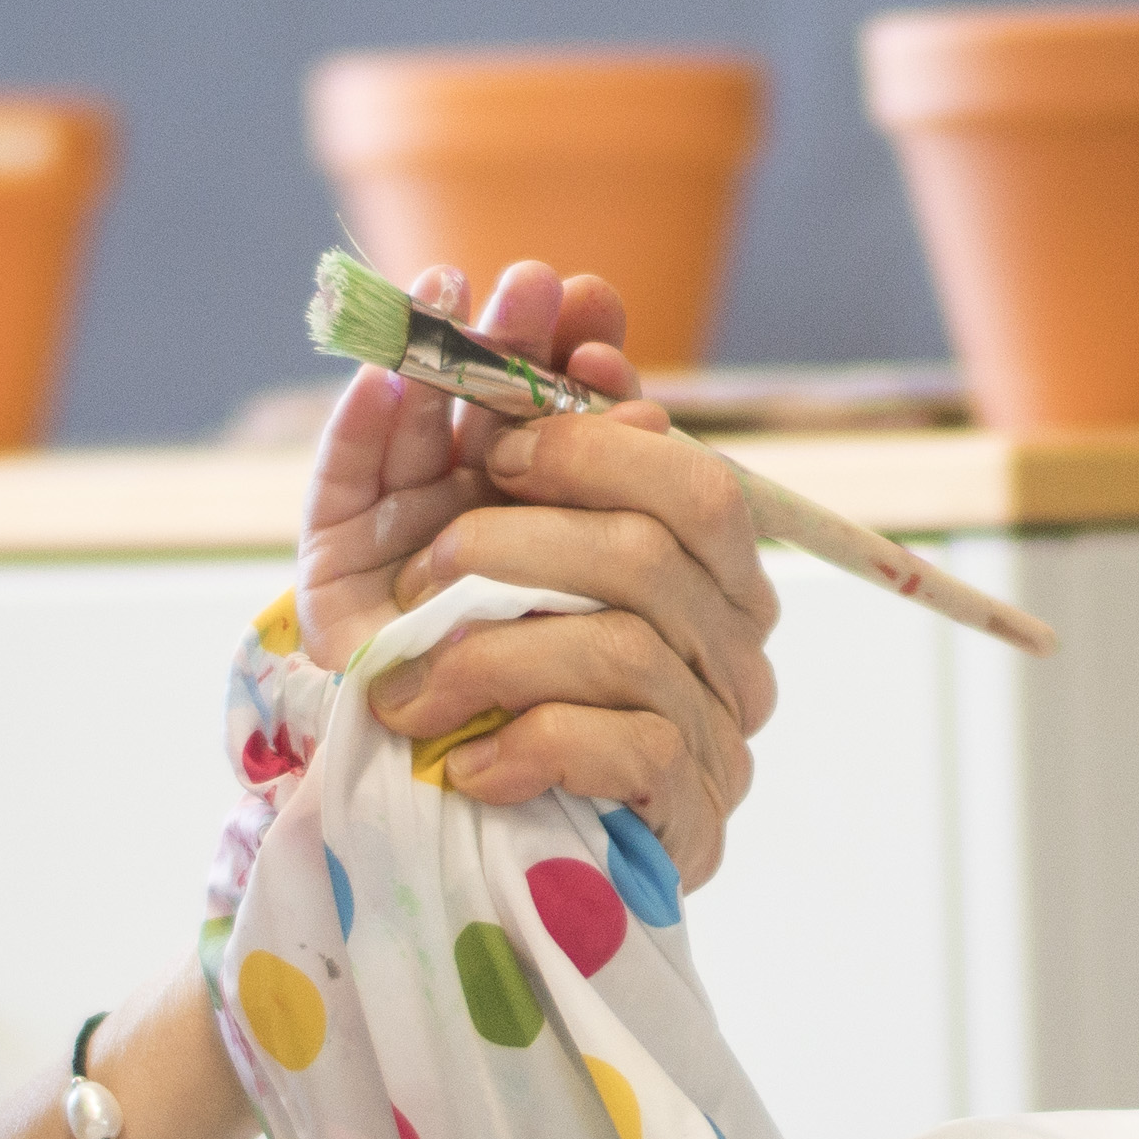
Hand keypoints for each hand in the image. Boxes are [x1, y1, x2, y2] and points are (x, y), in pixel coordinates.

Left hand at [294, 258, 780, 885]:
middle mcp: (728, 629)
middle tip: (436, 560)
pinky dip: (521, 745)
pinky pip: (619, 746)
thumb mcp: (413, 542)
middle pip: (670, 530)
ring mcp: (720, 722)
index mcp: (690, 553)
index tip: (496, 430)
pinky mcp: (690, 812)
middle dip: (529, 529)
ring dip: (490, 651)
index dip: (591, 430)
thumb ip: (445, 426)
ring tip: (410, 683)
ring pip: (626, 637)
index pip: (683, 464)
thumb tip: (460, 300)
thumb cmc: (437, 671)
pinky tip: (466, 762)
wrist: (435, 839)